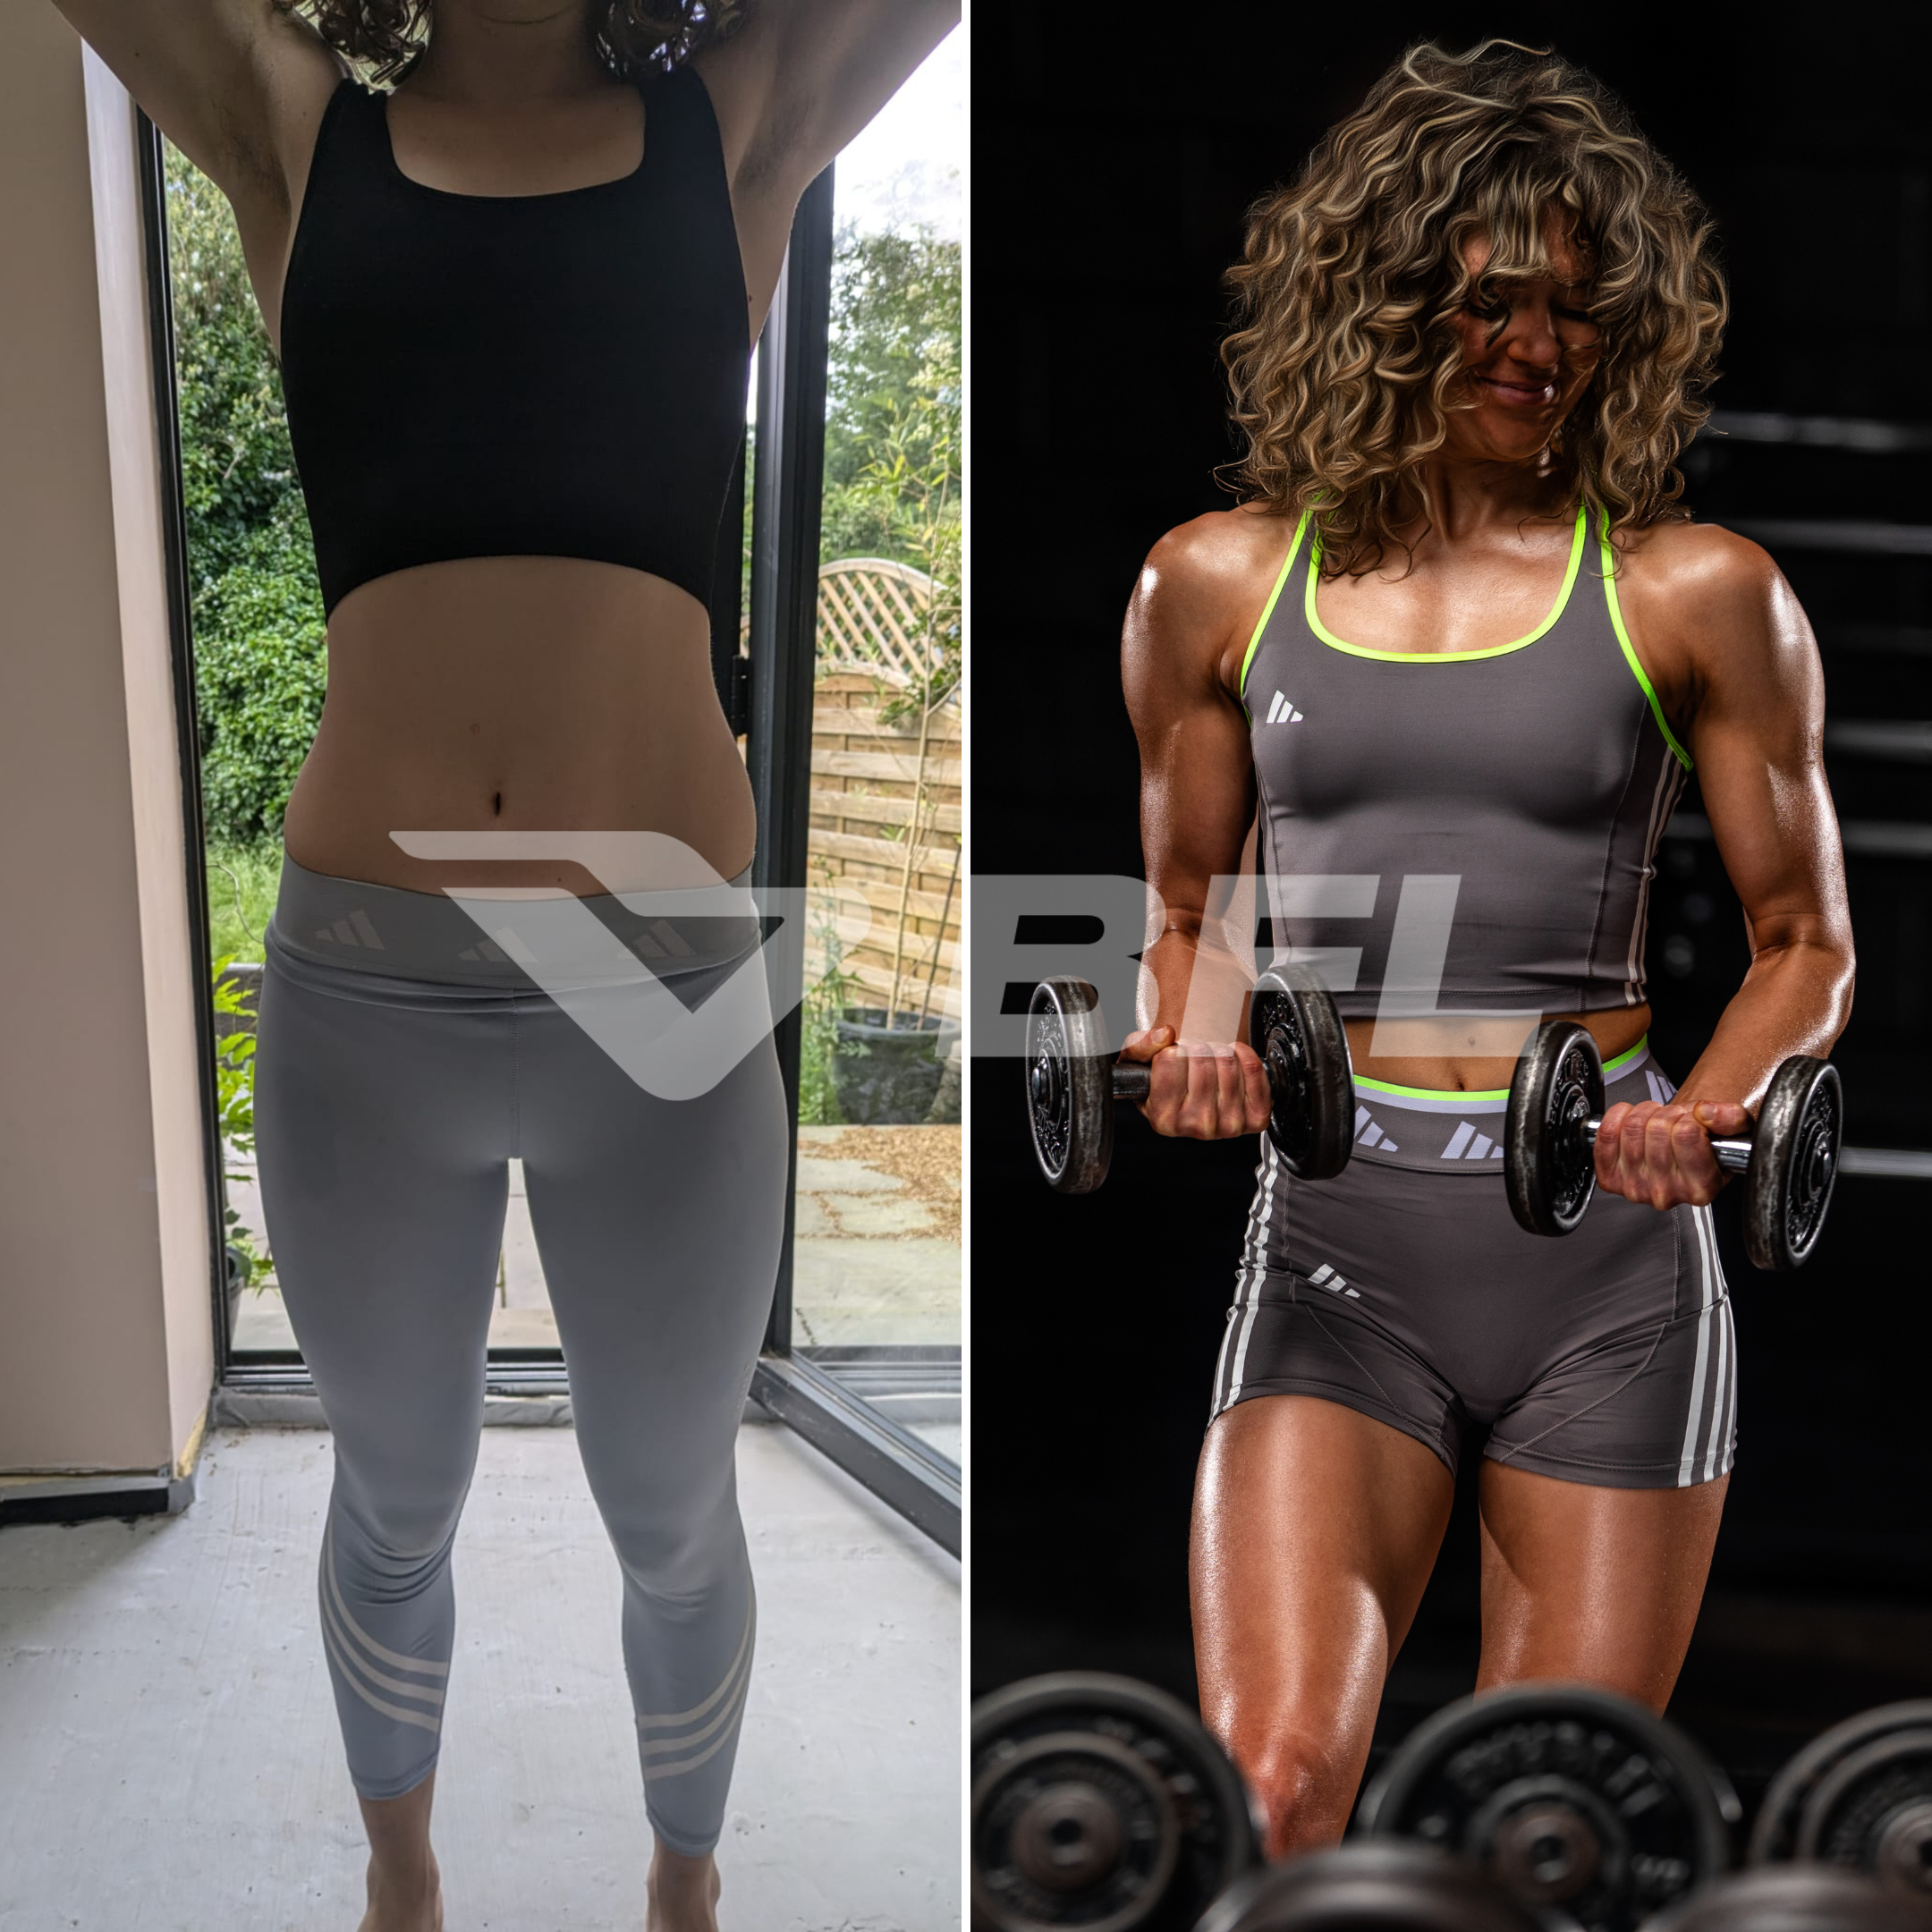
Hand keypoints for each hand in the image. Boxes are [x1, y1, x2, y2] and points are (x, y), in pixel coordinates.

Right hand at [1118, 1026, 1273, 1139]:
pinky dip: (1244, 1055)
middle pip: (1201, 1057)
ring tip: (1210, 1062)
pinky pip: (1253, 1069)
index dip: (1172, 1051)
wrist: (1193, 1103)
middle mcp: (1196, 1126)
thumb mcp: (1137, 1065)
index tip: (1174, 1059)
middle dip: (1196, 1048)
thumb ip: (1140, 1045)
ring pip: (1227, 1060)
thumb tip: (1165, 1034)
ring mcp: (1228, 1125)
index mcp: (1164, 1118)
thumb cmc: (1164, 1084)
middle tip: (1193, 1058)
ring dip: (1218, 1051)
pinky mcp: (1255, 1118)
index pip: (1170, 1059)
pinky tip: (1233, 1060)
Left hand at [1594, 1097, 1752, 1210]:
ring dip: (1645, 1113)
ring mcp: (1635, 1189)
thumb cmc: (1705, 1144)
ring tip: (1657, 1121)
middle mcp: (1667, 1194)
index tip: (1693, 1121)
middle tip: (1674, 1120)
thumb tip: (1706, 1112)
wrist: (1681, 1153)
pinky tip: (1632, 1119)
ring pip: (1632, 1128)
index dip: (1690, 1117)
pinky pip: (1606, 1134)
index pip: (1687, 1134)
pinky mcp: (1610, 1179)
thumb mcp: (1734, 1131)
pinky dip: (1618, 1116)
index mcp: (1702, 1188)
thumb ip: (1731, 1118)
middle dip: (1668, 1113)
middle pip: (1658, 1129)